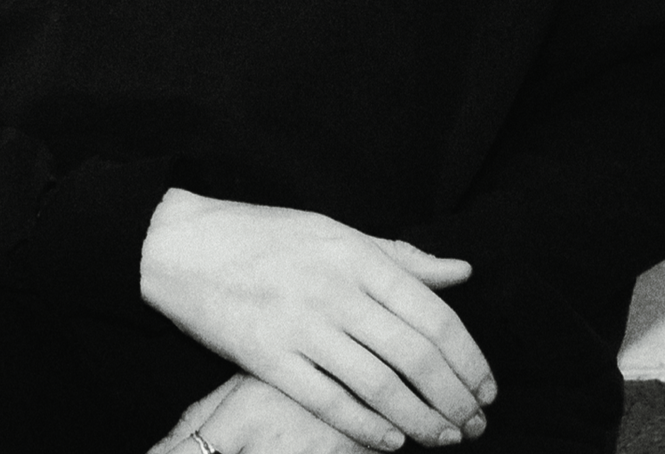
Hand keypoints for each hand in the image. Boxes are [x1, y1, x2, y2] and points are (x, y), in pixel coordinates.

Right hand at [139, 189, 495, 450]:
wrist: (178, 245)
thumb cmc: (261, 236)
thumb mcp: (333, 231)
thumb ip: (398, 257)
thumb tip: (461, 272)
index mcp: (355, 255)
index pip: (433, 316)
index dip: (469, 360)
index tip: (486, 388)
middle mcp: (333, 290)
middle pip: (415, 357)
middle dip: (454, 399)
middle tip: (474, 424)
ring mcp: (299, 325)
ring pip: (380, 387)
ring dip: (422, 421)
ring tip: (443, 437)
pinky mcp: (266, 357)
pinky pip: (329, 402)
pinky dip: (368, 428)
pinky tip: (392, 441)